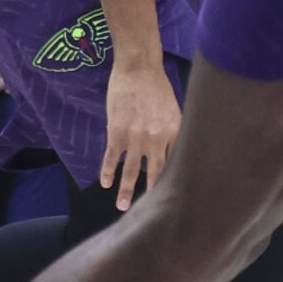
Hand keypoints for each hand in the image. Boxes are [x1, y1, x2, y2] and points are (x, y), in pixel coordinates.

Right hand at [101, 61, 182, 210]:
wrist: (139, 69)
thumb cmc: (159, 87)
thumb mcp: (175, 110)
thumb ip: (174, 132)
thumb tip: (175, 152)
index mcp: (176, 132)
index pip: (177, 162)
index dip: (175, 181)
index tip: (176, 198)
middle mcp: (158, 138)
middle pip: (157, 172)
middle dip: (153, 194)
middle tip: (150, 213)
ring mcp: (136, 136)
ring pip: (132, 170)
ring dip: (127, 190)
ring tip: (123, 207)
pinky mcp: (117, 132)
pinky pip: (111, 158)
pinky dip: (107, 172)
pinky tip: (104, 184)